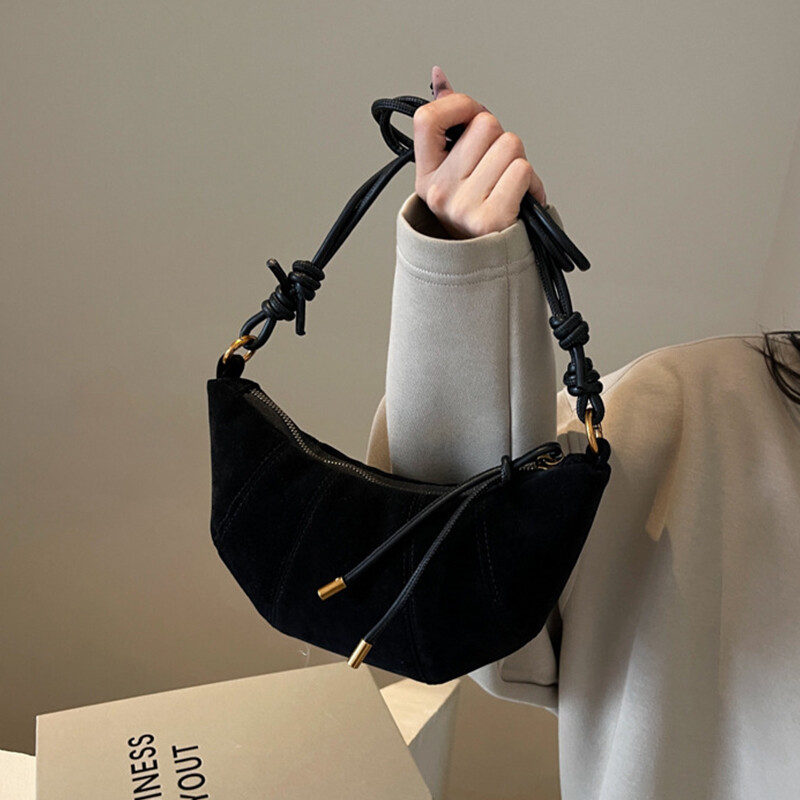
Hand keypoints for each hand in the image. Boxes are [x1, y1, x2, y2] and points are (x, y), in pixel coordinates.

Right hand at [413, 67, 545, 238]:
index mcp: (426, 175)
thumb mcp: (452, 174)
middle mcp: (440, 191)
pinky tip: (521, 199)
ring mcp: (463, 206)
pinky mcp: (490, 218)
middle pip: (486, 125)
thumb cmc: (472, 216)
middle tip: (496, 168)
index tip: (472, 118)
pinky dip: (532, 183)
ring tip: (508, 187)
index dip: (459, 105)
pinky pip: (523, 170)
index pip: (428, 118)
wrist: (483, 269)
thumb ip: (449, 127)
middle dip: (501, 140)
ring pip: (511, 145)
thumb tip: (440, 77)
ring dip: (519, 162)